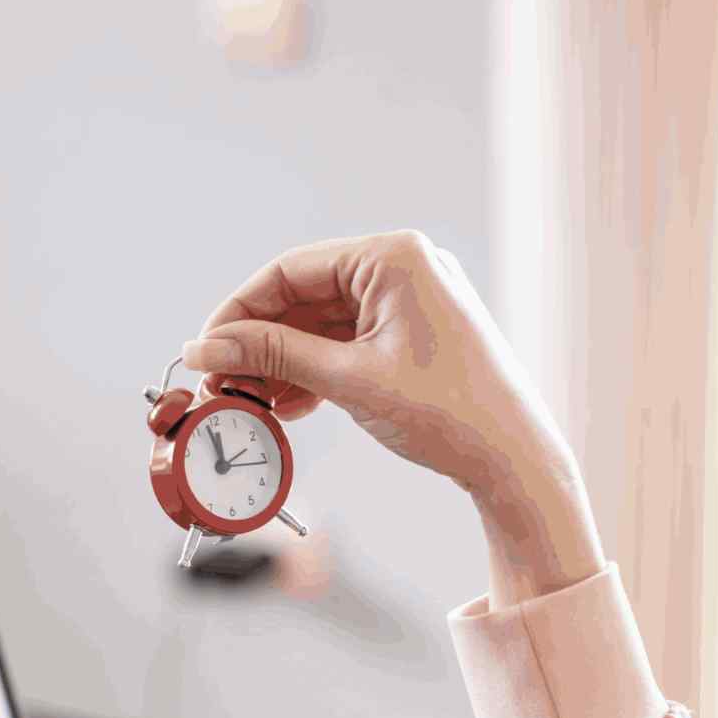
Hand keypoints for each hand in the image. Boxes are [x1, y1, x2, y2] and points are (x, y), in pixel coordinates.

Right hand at [183, 231, 604, 605]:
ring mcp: (411, 300)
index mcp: (394, 257)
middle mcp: (404, 266)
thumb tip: (206, 346)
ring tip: (249, 401)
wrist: (514, 460)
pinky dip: (315, 371)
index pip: (292, 270)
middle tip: (220, 381)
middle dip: (260, 342)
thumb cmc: (447, 414)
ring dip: (283, 362)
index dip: (239, 310)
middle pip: (304, 296)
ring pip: (322, 324)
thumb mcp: (349, 381)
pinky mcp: (413, 333)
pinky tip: (286, 406)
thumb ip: (274, 356)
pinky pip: (348, 342)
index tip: (203, 347)